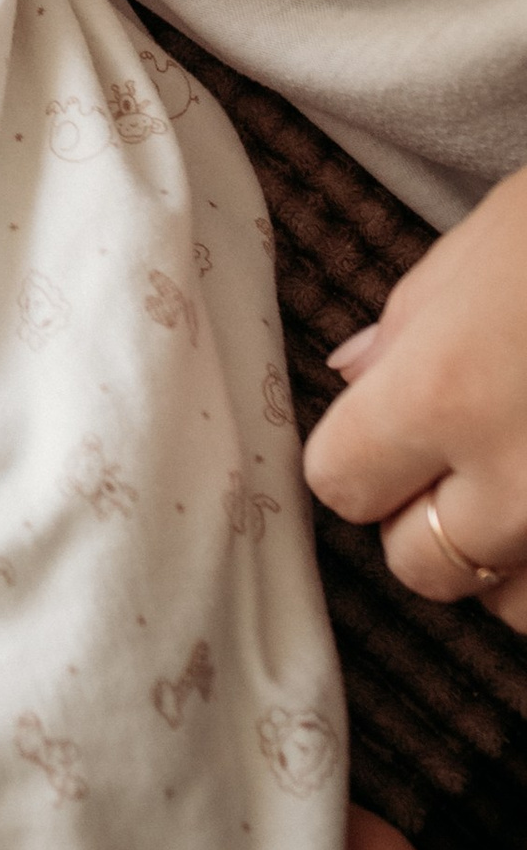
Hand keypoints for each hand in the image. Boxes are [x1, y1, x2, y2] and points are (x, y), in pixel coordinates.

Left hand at [303, 167, 526, 630]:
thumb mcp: (487, 242)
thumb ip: (410, 323)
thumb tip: (358, 376)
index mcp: (446, 391)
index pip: (340, 483)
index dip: (362, 456)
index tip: (389, 428)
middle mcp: (517, 482)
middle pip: (422, 563)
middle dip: (433, 517)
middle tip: (478, 453)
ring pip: (513, 608)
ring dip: (514, 558)